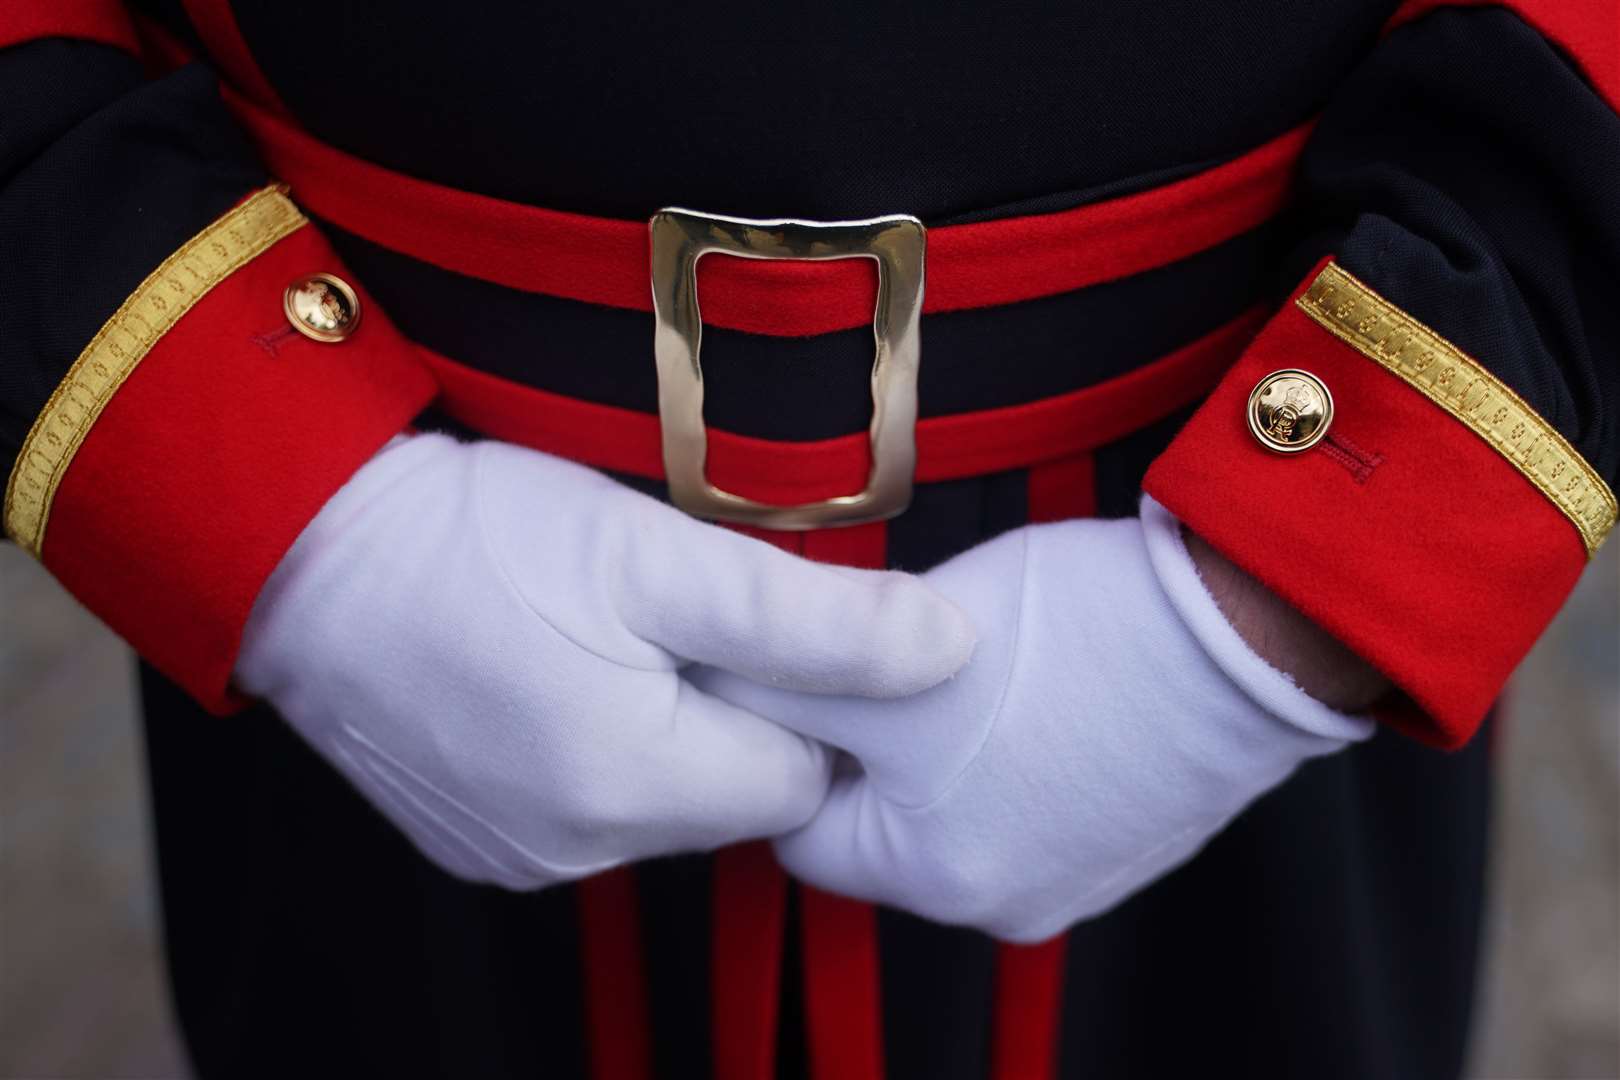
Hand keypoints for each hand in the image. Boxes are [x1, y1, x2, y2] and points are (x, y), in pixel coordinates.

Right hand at [235, 434, 973, 889]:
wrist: (304, 549)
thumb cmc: (480, 538)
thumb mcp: (662, 556)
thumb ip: (816, 620)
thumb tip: (949, 649)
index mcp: (638, 786)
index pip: (801, 777)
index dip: (797, 693)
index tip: (747, 619)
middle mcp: (581, 851)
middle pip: (731, 794)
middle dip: (729, 708)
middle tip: (666, 610)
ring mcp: (521, 857)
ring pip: (661, 803)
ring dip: (659, 727)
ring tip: (598, 630)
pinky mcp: (479, 843)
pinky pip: (587, 809)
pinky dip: (593, 748)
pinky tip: (550, 670)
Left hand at [695, 496, 1373, 941]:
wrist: (1243, 627)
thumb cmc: (1066, 642)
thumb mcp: (879, 660)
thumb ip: (776, 689)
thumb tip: (710, 693)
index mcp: (935, 880)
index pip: (804, 829)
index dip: (795, 744)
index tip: (811, 682)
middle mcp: (1006, 903)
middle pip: (885, 822)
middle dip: (876, 741)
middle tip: (897, 659)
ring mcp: (1080, 875)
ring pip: (960, 801)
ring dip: (949, 739)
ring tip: (984, 660)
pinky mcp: (1135, 834)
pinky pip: (1036, 793)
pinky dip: (1022, 745)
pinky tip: (1048, 680)